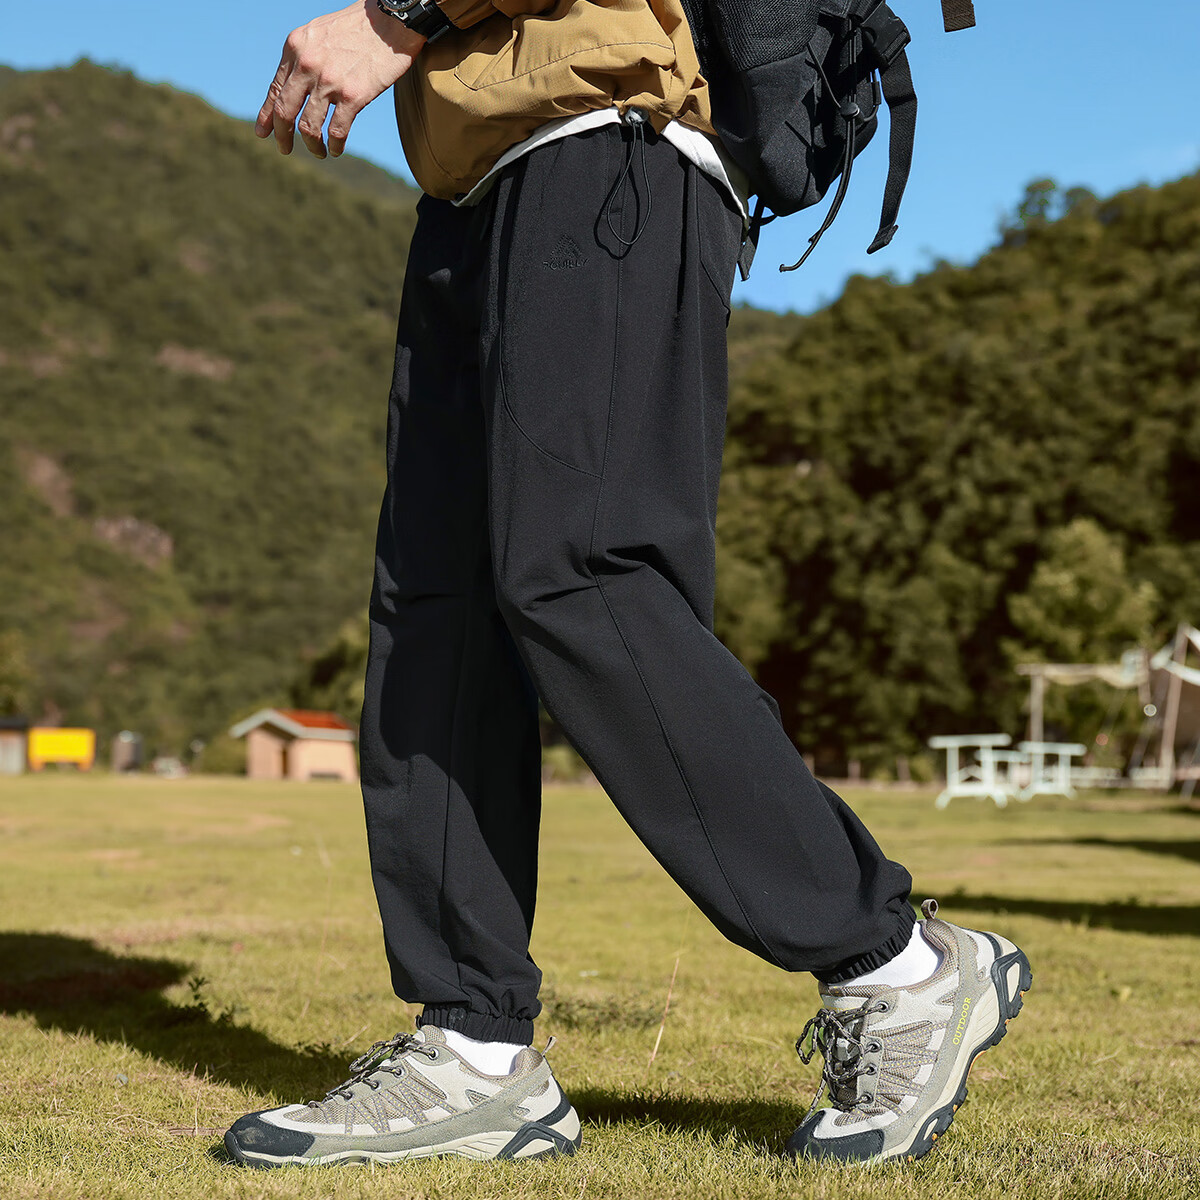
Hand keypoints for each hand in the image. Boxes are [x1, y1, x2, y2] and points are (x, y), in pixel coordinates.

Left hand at [257, 1, 426, 158]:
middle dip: (282, 135)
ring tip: (318, 152)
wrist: (389, 21)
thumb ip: (305, 57)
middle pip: (285, 110)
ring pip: (308, 126)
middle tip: (284, 149)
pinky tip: (335, 150)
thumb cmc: (358, 27)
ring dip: (311, 144)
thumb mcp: (319, 33)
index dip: (267, 115)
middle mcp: (307, 65)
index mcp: (295, 48)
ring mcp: (329, 81)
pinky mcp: (353, 96)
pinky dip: (334, 145)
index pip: (276, 89)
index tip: (263, 132)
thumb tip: (296, 85)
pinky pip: (336, 131)